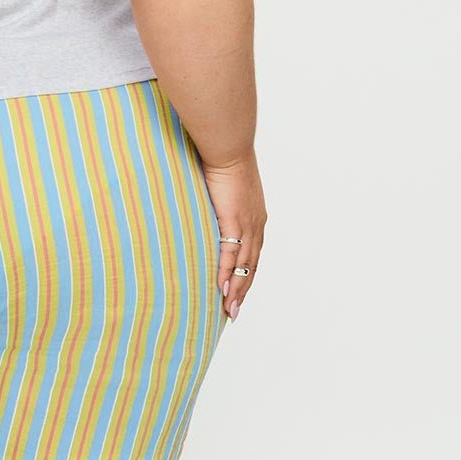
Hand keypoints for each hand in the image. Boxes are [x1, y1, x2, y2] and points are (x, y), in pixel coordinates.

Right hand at [203, 149, 265, 321]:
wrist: (227, 146)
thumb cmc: (221, 161)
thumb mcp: (222, 189)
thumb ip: (217, 204)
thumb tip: (204, 208)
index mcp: (255, 218)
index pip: (252, 254)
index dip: (245, 275)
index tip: (238, 292)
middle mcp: (256, 225)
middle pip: (251, 266)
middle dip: (243, 291)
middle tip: (233, 312)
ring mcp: (247, 225)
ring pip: (244, 266)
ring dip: (236, 290)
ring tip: (229, 311)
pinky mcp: (235, 221)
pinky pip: (231, 255)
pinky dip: (227, 274)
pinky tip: (222, 290)